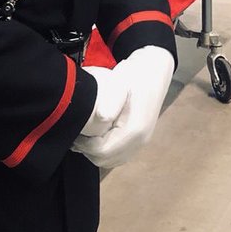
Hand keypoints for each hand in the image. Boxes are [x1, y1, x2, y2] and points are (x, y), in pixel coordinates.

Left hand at [71, 46, 173, 167]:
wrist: (154, 71)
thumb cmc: (134, 75)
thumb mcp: (122, 81)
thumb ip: (112, 100)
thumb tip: (102, 117)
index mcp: (135, 130)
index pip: (103, 151)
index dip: (85, 145)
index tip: (75, 132)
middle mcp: (140, 141)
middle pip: (106, 160)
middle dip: (87, 150)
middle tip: (76, 135)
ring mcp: (141, 142)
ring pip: (112, 161)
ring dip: (95, 152)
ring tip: (84, 137)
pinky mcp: (139, 140)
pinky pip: (118, 156)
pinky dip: (105, 152)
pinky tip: (96, 137)